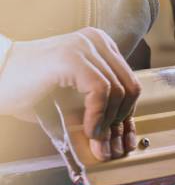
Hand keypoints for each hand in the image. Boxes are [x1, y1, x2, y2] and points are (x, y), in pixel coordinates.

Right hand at [0, 27, 140, 160]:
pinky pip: (101, 90)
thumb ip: (101, 109)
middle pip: (130, 87)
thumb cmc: (32, 91)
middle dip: (121, 121)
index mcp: (102, 46)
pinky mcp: (72, 57)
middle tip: (108, 144)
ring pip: (118, 90)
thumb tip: (124, 137)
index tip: (123, 140)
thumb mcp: (76, 99)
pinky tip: (88, 130)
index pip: (130, 83)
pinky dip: (97, 115)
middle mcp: (96, 40)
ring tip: (95, 140)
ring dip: (108, 122)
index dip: (129, 115)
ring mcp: (84, 45)